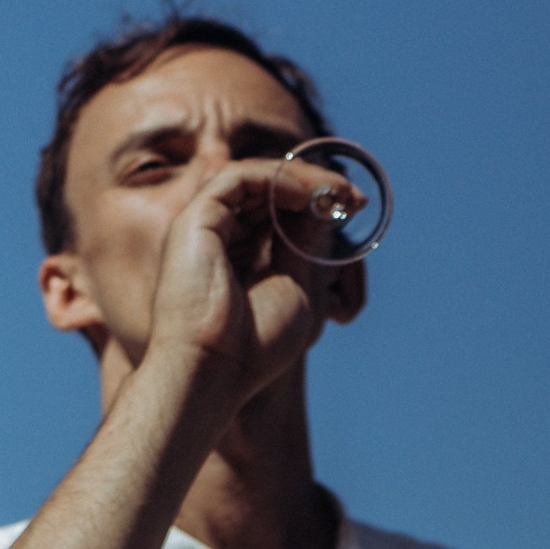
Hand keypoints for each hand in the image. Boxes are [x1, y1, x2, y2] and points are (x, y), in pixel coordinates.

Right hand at [143, 159, 362, 411]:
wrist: (214, 370)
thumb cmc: (253, 344)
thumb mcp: (296, 285)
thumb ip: (304, 243)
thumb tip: (324, 204)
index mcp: (236, 254)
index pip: (275, 211)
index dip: (314, 202)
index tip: (354, 206)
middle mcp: (217, 234)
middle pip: (265, 190)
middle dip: (313, 187)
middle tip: (351, 195)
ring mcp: (203, 224)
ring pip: (253, 178)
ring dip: (300, 179)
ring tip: (336, 190)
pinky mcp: (196, 218)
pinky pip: (238, 178)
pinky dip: (275, 179)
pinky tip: (307, 194)